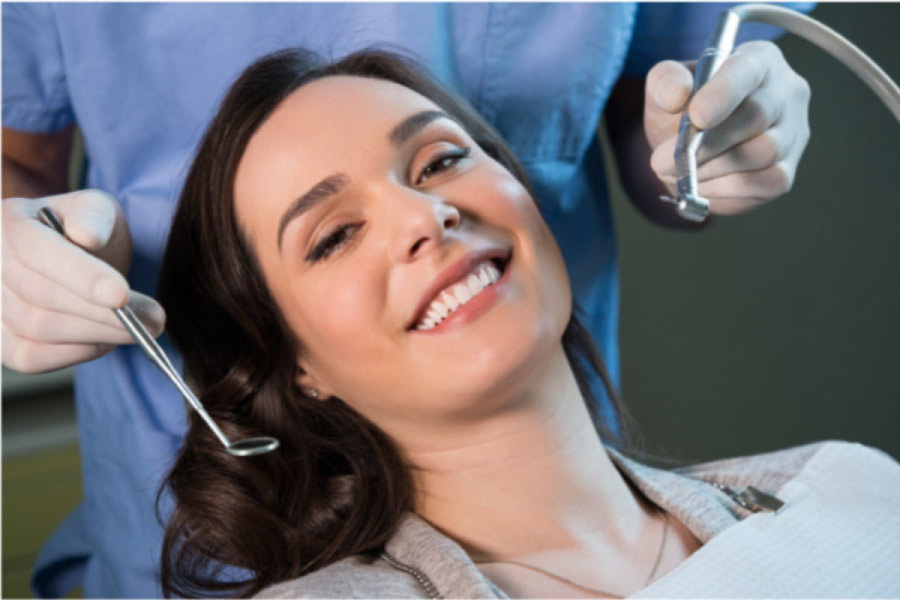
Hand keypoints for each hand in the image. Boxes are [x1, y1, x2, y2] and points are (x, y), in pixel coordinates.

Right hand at [2, 190, 164, 372]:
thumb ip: (94, 216)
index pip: (37, 250)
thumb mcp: (97, 210)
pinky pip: (32, 358)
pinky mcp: (0, 342)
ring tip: (141, 328)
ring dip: (98, 333)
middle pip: (41, 297)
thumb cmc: (85, 230)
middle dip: (104, 312)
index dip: (80, 275)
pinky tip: (106, 339)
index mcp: (9, 222)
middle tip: (155, 319)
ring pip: (39, 330)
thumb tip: (87, 236)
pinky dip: (77, 352)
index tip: (122, 295)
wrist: (70, 258)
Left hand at [644, 40, 810, 215]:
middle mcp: (785, 92)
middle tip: (663, 160)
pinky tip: (700, 186)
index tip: (697, 117)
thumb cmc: (683, 110)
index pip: (748, 69)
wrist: (689, 149)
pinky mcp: (786, 172)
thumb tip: (677, 94)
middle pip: (758, 115)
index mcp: (757, 59)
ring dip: (711, 168)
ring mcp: (793, 134)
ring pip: (763, 152)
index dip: (724, 94)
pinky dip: (726, 189)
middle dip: (707, 143)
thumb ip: (665, 82)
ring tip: (678, 172)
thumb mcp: (664, 88)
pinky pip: (765, 183)